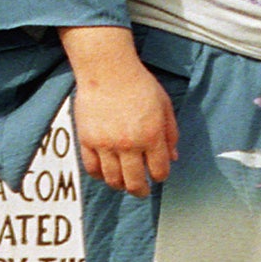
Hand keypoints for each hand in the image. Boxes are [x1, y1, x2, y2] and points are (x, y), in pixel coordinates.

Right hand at [59, 26, 178, 195]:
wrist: (107, 70)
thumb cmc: (139, 85)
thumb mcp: (165, 107)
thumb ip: (170, 134)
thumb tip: (173, 157)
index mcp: (151, 136)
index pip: (159, 170)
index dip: (161, 177)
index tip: (159, 176)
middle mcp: (128, 144)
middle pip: (134, 182)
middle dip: (141, 190)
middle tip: (143, 191)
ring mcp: (105, 144)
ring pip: (113, 179)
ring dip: (121, 186)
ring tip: (125, 184)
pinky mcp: (87, 140)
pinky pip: (92, 169)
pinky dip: (100, 176)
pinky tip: (107, 174)